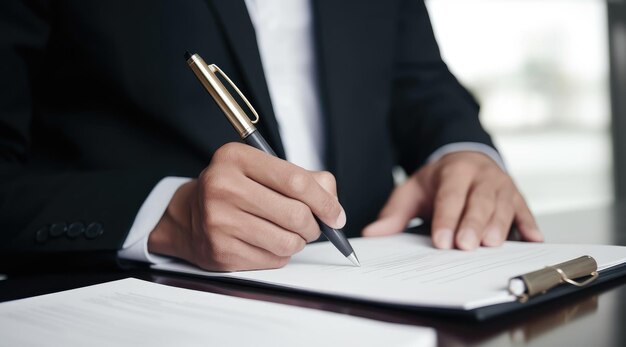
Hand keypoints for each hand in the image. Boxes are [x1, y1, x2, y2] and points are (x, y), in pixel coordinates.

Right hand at [147, 142, 344, 270]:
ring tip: (291, 234)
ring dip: (299, 242)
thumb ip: (306, 179)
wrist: (188, 215)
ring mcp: (219, 221)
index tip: (336, 215)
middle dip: (315, 226)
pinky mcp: (220, 251)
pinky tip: (269, 243)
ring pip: (287, 241)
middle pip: (295, 214)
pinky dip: (281, 255)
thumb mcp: (264, 170)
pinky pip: (272, 260)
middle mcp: (222, 187)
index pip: (296, 181)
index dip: (325, 202)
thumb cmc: (235, 189)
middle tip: (315, 227)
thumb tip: (333, 206)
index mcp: (235, 158)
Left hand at [362, 151, 542, 248]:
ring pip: (504, 206)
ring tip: (491, 245)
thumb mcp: (412, 189)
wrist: (465, 158)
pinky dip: (530, 225)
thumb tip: (372, 233)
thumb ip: (394, 212)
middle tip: (466, 246)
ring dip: (499, 226)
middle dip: (472, 224)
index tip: (441, 241)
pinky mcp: (517, 197)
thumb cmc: (439, 180)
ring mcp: (503, 185)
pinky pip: (525, 211)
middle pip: (479, 201)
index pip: (450, 196)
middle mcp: (482, 176)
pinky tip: (533, 240)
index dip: (446, 219)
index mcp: (455, 171)